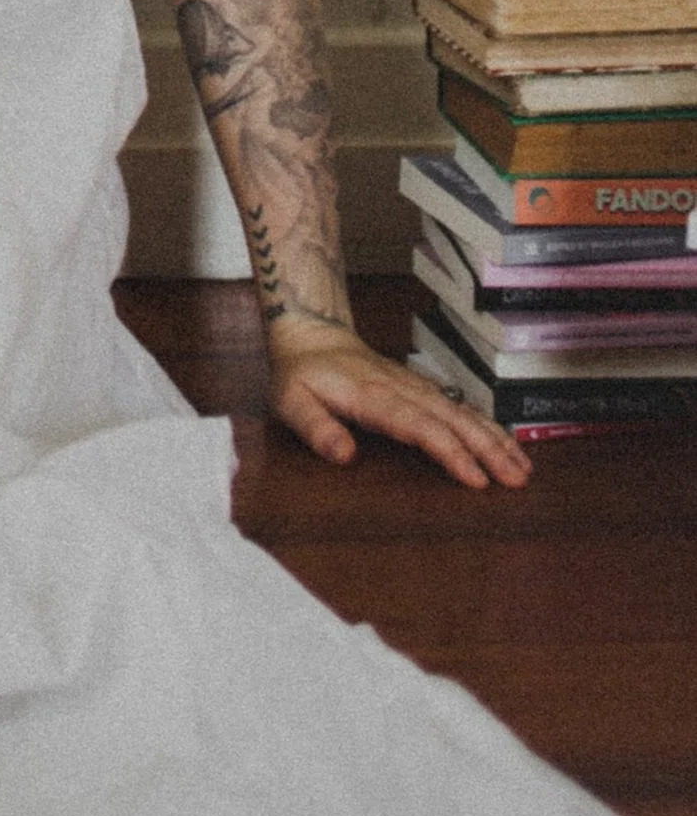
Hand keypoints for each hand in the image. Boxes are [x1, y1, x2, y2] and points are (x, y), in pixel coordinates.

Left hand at [266, 324, 531, 488]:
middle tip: (517, 481)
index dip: (448, 450)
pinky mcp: (423, 389)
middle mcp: (403, 389)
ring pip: (464, 413)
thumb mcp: (292, 401)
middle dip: (488, 450)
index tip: (474, 476)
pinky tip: (509, 446)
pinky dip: (488, 427)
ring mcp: (417, 387)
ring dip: (495, 440)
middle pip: (453, 420)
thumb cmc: (302, 374)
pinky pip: (462, 408)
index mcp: (373, 396)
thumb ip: (316, 428)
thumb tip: (343, 455)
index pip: (418, 425)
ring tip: (523, 470)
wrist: (313, 334)